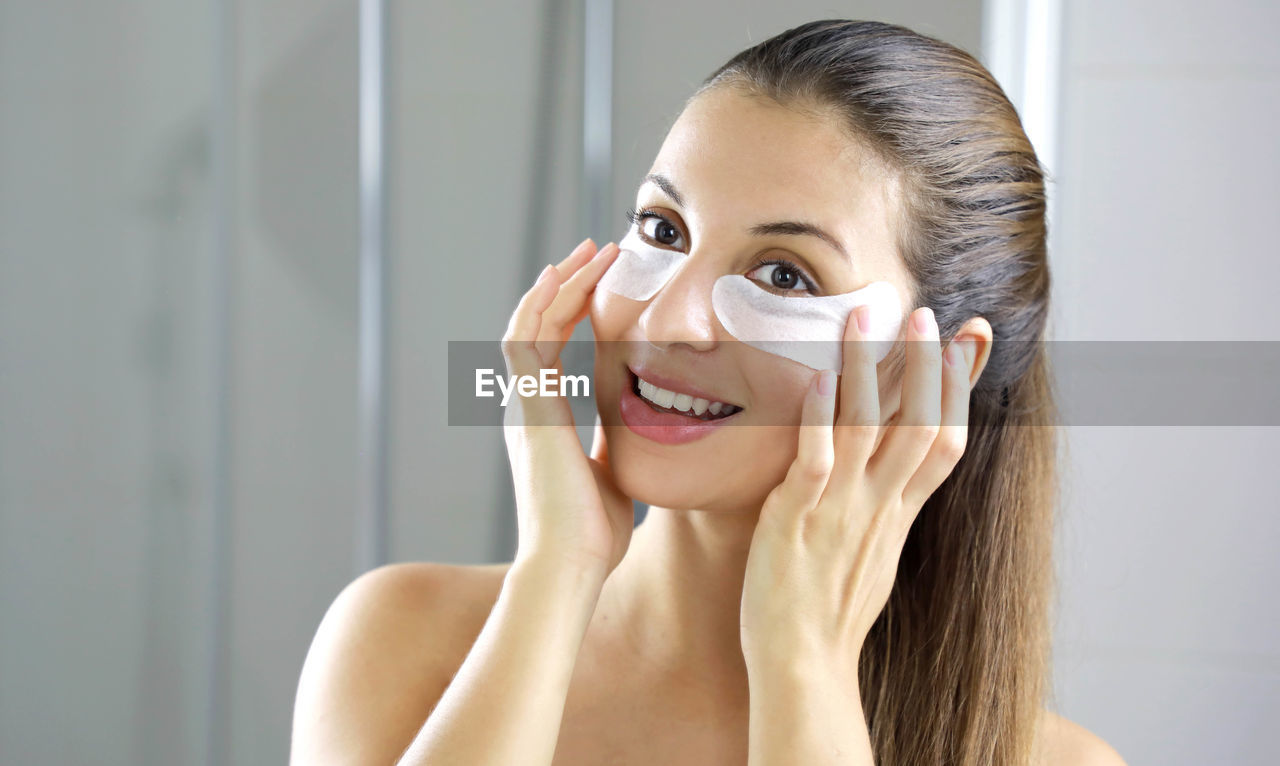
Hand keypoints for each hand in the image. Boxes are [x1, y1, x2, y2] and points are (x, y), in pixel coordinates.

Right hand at [501, 238, 635, 578]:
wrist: (570, 562)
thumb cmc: (593, 533)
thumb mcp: (609, 473)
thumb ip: (613, 445)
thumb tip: (639, 433)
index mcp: (543, 418)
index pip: (554, 347)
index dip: (575, 311)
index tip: (604, 282)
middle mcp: (526, 403)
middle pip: (539, 323)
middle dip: (569, 284)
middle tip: (600, 251)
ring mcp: (521, 402)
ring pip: (532, 320)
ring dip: (562, 281)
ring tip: (592, 250)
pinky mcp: (525, 403)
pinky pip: (526, 336)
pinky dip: (544, 302)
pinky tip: (565, 275)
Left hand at [739, 305, 971, 680]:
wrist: (802, 665)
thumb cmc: (828, 613)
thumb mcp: (874, 557)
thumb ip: (884, 512)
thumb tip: (894, 484)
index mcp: (899, 515)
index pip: (944, 442)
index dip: (959, 390)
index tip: (967, 343)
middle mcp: (879, 507)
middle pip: (920, 424)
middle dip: (928, 365)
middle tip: (930, 313)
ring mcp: (841, 511)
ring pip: (867, 427)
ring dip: (871, 369)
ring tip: (868, 317)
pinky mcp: (798, 519)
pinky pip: (816, 461)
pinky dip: (821, 420)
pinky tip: (821, 380)